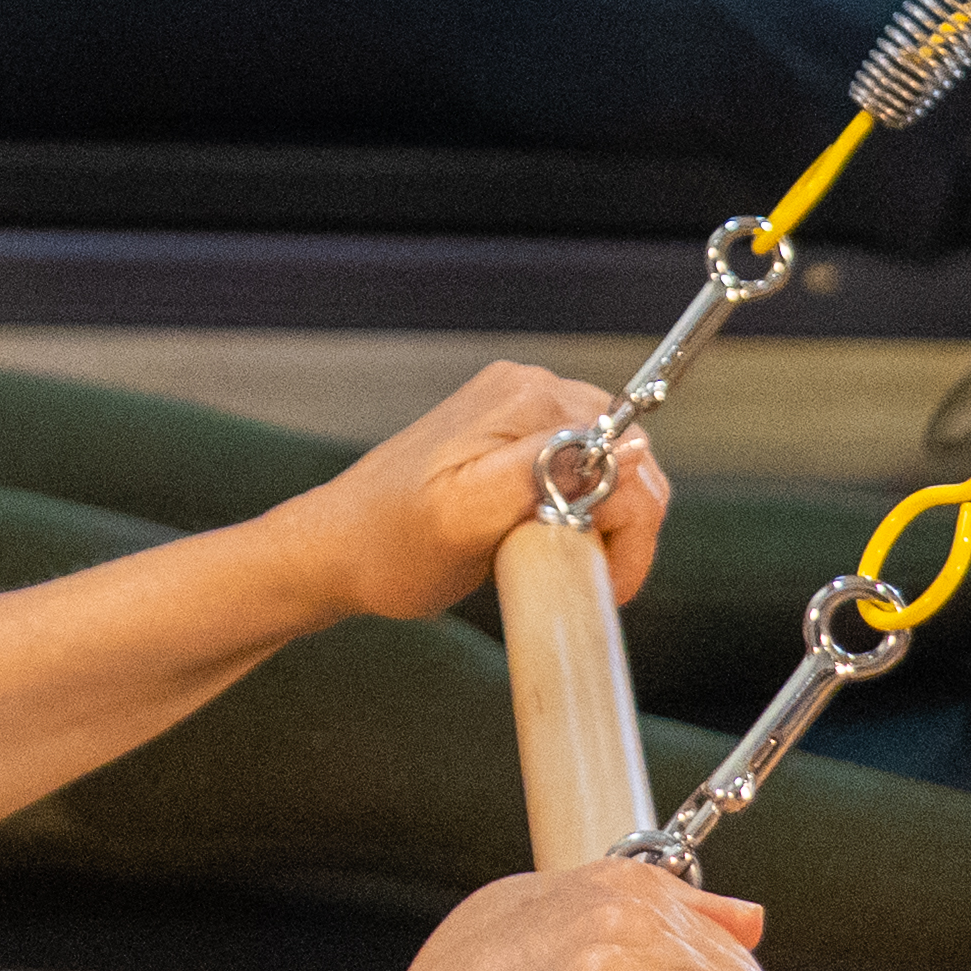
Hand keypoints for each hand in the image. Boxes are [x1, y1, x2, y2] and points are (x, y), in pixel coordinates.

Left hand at [265, 360, 667, 627]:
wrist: (339, 549)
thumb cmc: (392, 547)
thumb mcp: (466, 518)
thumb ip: (544, 472)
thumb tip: (626, 446)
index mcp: (527, 399)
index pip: (630, 455)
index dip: (630, 529)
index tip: (604, 581)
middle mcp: (531, 389)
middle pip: (630, 459)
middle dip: (621, 527)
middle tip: (576, 574)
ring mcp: (522, 409)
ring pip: (614, 469)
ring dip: (602, 524)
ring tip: (554, 561)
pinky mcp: (515, 435)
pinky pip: (584, 471)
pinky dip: (582, 513)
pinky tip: (544, 540)